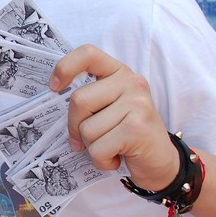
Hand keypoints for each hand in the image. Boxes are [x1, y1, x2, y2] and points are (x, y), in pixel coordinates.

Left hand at [49, 44, 178, 191]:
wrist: (161, 162)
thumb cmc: (126, 134)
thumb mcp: (108, 108)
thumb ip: (89, 99)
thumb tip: (55, 98)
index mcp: (120, 72)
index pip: (88, 54)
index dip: (65, 67)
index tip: (54, 87)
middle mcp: (132, 82)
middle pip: (79, 100)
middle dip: (75, 127)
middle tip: (87, 140)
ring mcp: (137, 104)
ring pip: (87, 129)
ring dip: (91, 147)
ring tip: (110, 147)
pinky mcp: (137, 129)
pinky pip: (98, 149)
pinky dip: (101, 161)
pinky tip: (116, 159)